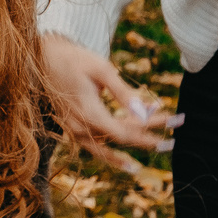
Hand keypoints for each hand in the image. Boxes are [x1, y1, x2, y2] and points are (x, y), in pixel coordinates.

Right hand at [42, 31, 175, 168]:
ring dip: (132, 148)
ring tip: (154, 150)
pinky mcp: (72, 127)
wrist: (41, 57)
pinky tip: (127, 159)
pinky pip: (94, 146)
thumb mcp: (101, 69)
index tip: (175, 120)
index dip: (152, 129)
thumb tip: (145, 111)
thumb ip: (123, 93)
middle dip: (150, 136)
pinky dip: (112, 151)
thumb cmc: (73, 59)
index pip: (127, 130)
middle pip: (121, 139)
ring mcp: (74, 130)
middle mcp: (80, 127)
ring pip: (106, 150)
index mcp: (88, 112)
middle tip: (176, 133)